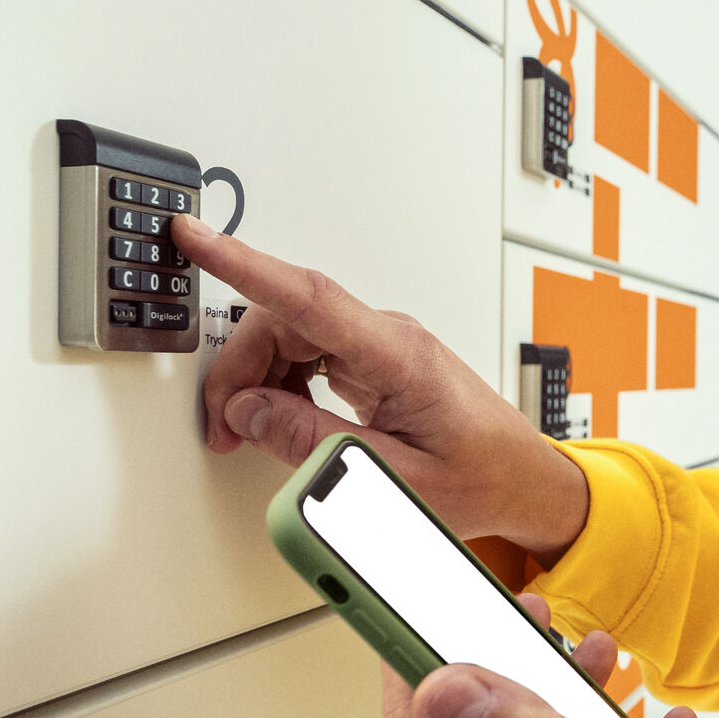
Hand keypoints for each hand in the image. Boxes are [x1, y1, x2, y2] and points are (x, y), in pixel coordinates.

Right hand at [170, 217, 589, 554]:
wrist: (523, 479)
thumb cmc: (479, 479)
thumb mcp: (391, 481)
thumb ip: (313, 444)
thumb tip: (249, 412)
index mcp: (399, 357)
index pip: (308, 296)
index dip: (243, 263)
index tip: (195, 237)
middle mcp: (389, 337)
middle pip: (285, 320)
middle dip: (240, 368)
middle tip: (223, 427)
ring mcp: (382, 344)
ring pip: (291, 335)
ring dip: (257, 379)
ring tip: (246, 432)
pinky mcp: (376, 359)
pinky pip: (309, 353)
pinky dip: (280, 384)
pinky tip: (278, 419)